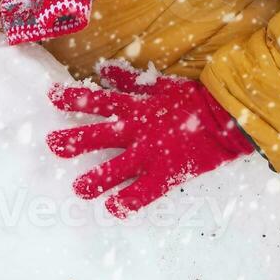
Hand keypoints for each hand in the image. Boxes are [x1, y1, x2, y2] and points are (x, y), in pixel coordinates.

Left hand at [46, 63, 256, 218]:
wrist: (228, 120)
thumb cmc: (195, 101)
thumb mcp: (161, 84)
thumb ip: (130, 80)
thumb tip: (104, 70)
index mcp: (136, 107)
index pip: (97, 100)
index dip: (73, 98)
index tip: (51, 96)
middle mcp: (137, 131)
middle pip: (97, 135)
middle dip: (72, 140)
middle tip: (51, 144)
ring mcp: (150, 155)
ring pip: (114, 169)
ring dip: (94, 179)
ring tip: (78, 189)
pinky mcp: (165, 175)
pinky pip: (141, 194)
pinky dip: (126, 203)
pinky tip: (113, 209)